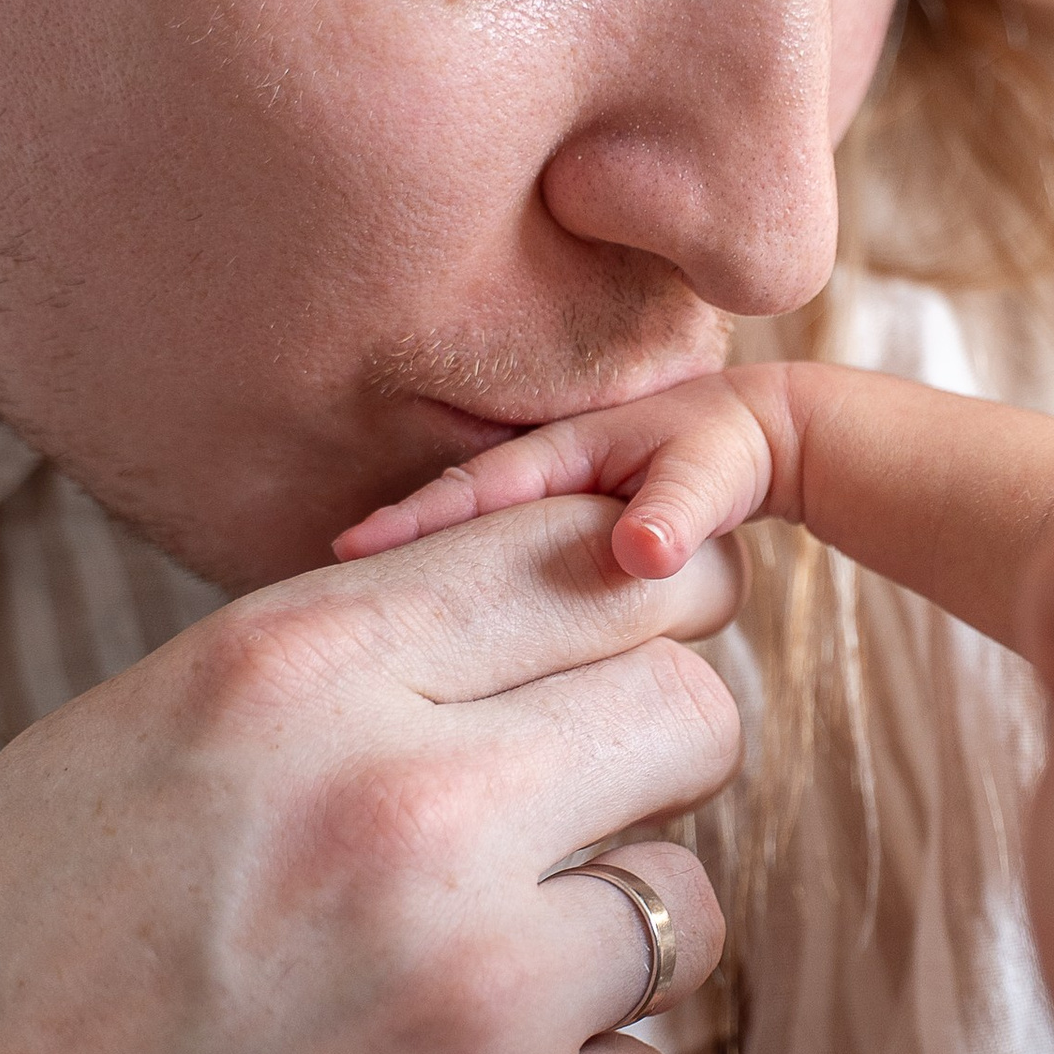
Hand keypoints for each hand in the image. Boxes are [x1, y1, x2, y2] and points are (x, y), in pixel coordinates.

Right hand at [0, 498, 740, 1053]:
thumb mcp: (104, 761)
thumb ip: (321, 671)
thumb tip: (529, 613)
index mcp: (285, 679)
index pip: (580, 562)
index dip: (633, 608)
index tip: (623, 660)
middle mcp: (404, 812)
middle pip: (692, 709)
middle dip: (644, 771)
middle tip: (557, 847)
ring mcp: (482, 998)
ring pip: (682, 905)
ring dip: (595, 960)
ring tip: (438, 1023)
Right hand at [336, 362, 809, 580]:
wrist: (748, 434)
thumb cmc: (723, 455)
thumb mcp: (710, 476)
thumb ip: (679, 512)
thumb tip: (643, 555)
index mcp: (558, 455)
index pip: (471, 493)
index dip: (411, 524)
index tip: (347, 552)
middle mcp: (529, 472)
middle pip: (444, 515)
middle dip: (383, 543)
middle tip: (305, 590)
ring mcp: (529, 496)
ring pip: (458, 537)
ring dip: (406, 564)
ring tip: (331, 610)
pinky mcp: (536, 521)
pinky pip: (479, 548)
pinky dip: (443, 573)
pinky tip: (403, 618)